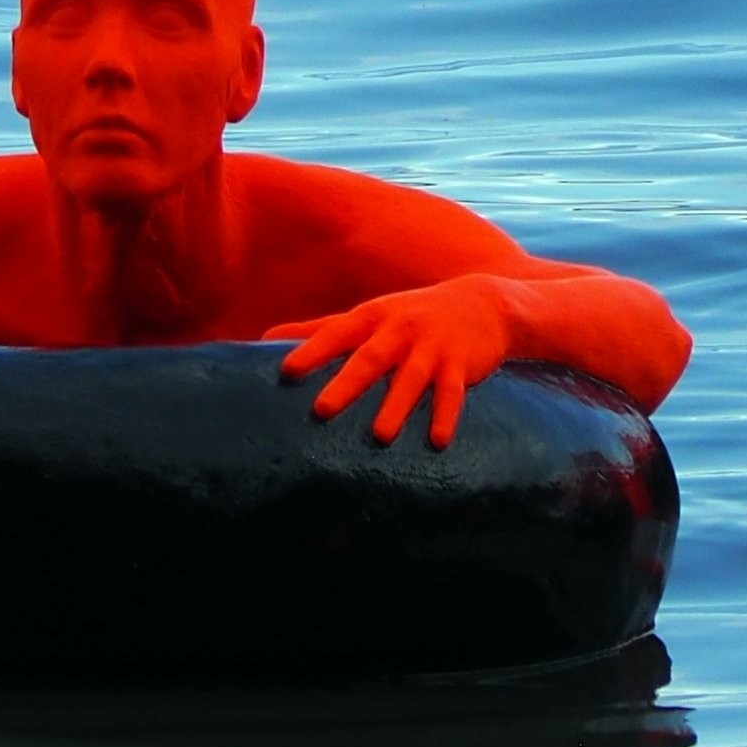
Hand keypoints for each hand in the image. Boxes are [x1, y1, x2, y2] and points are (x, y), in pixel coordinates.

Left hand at [275, 276, 518, 447]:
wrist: (482, 304)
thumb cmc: (409, 315)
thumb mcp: (367, 316)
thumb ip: (319, 329)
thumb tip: (264, 337)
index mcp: (372, 318)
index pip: (337, 333)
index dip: (312, 350)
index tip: (286, 371)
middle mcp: (400, 329)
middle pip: (370, 358)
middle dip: (347, 384)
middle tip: (321, 410)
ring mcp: (432, 347)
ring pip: (412, 378)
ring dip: (396, 406)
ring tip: (379, 436)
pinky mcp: (462, 364)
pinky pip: (453, 392)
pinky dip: (446, 416)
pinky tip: (437, 441)